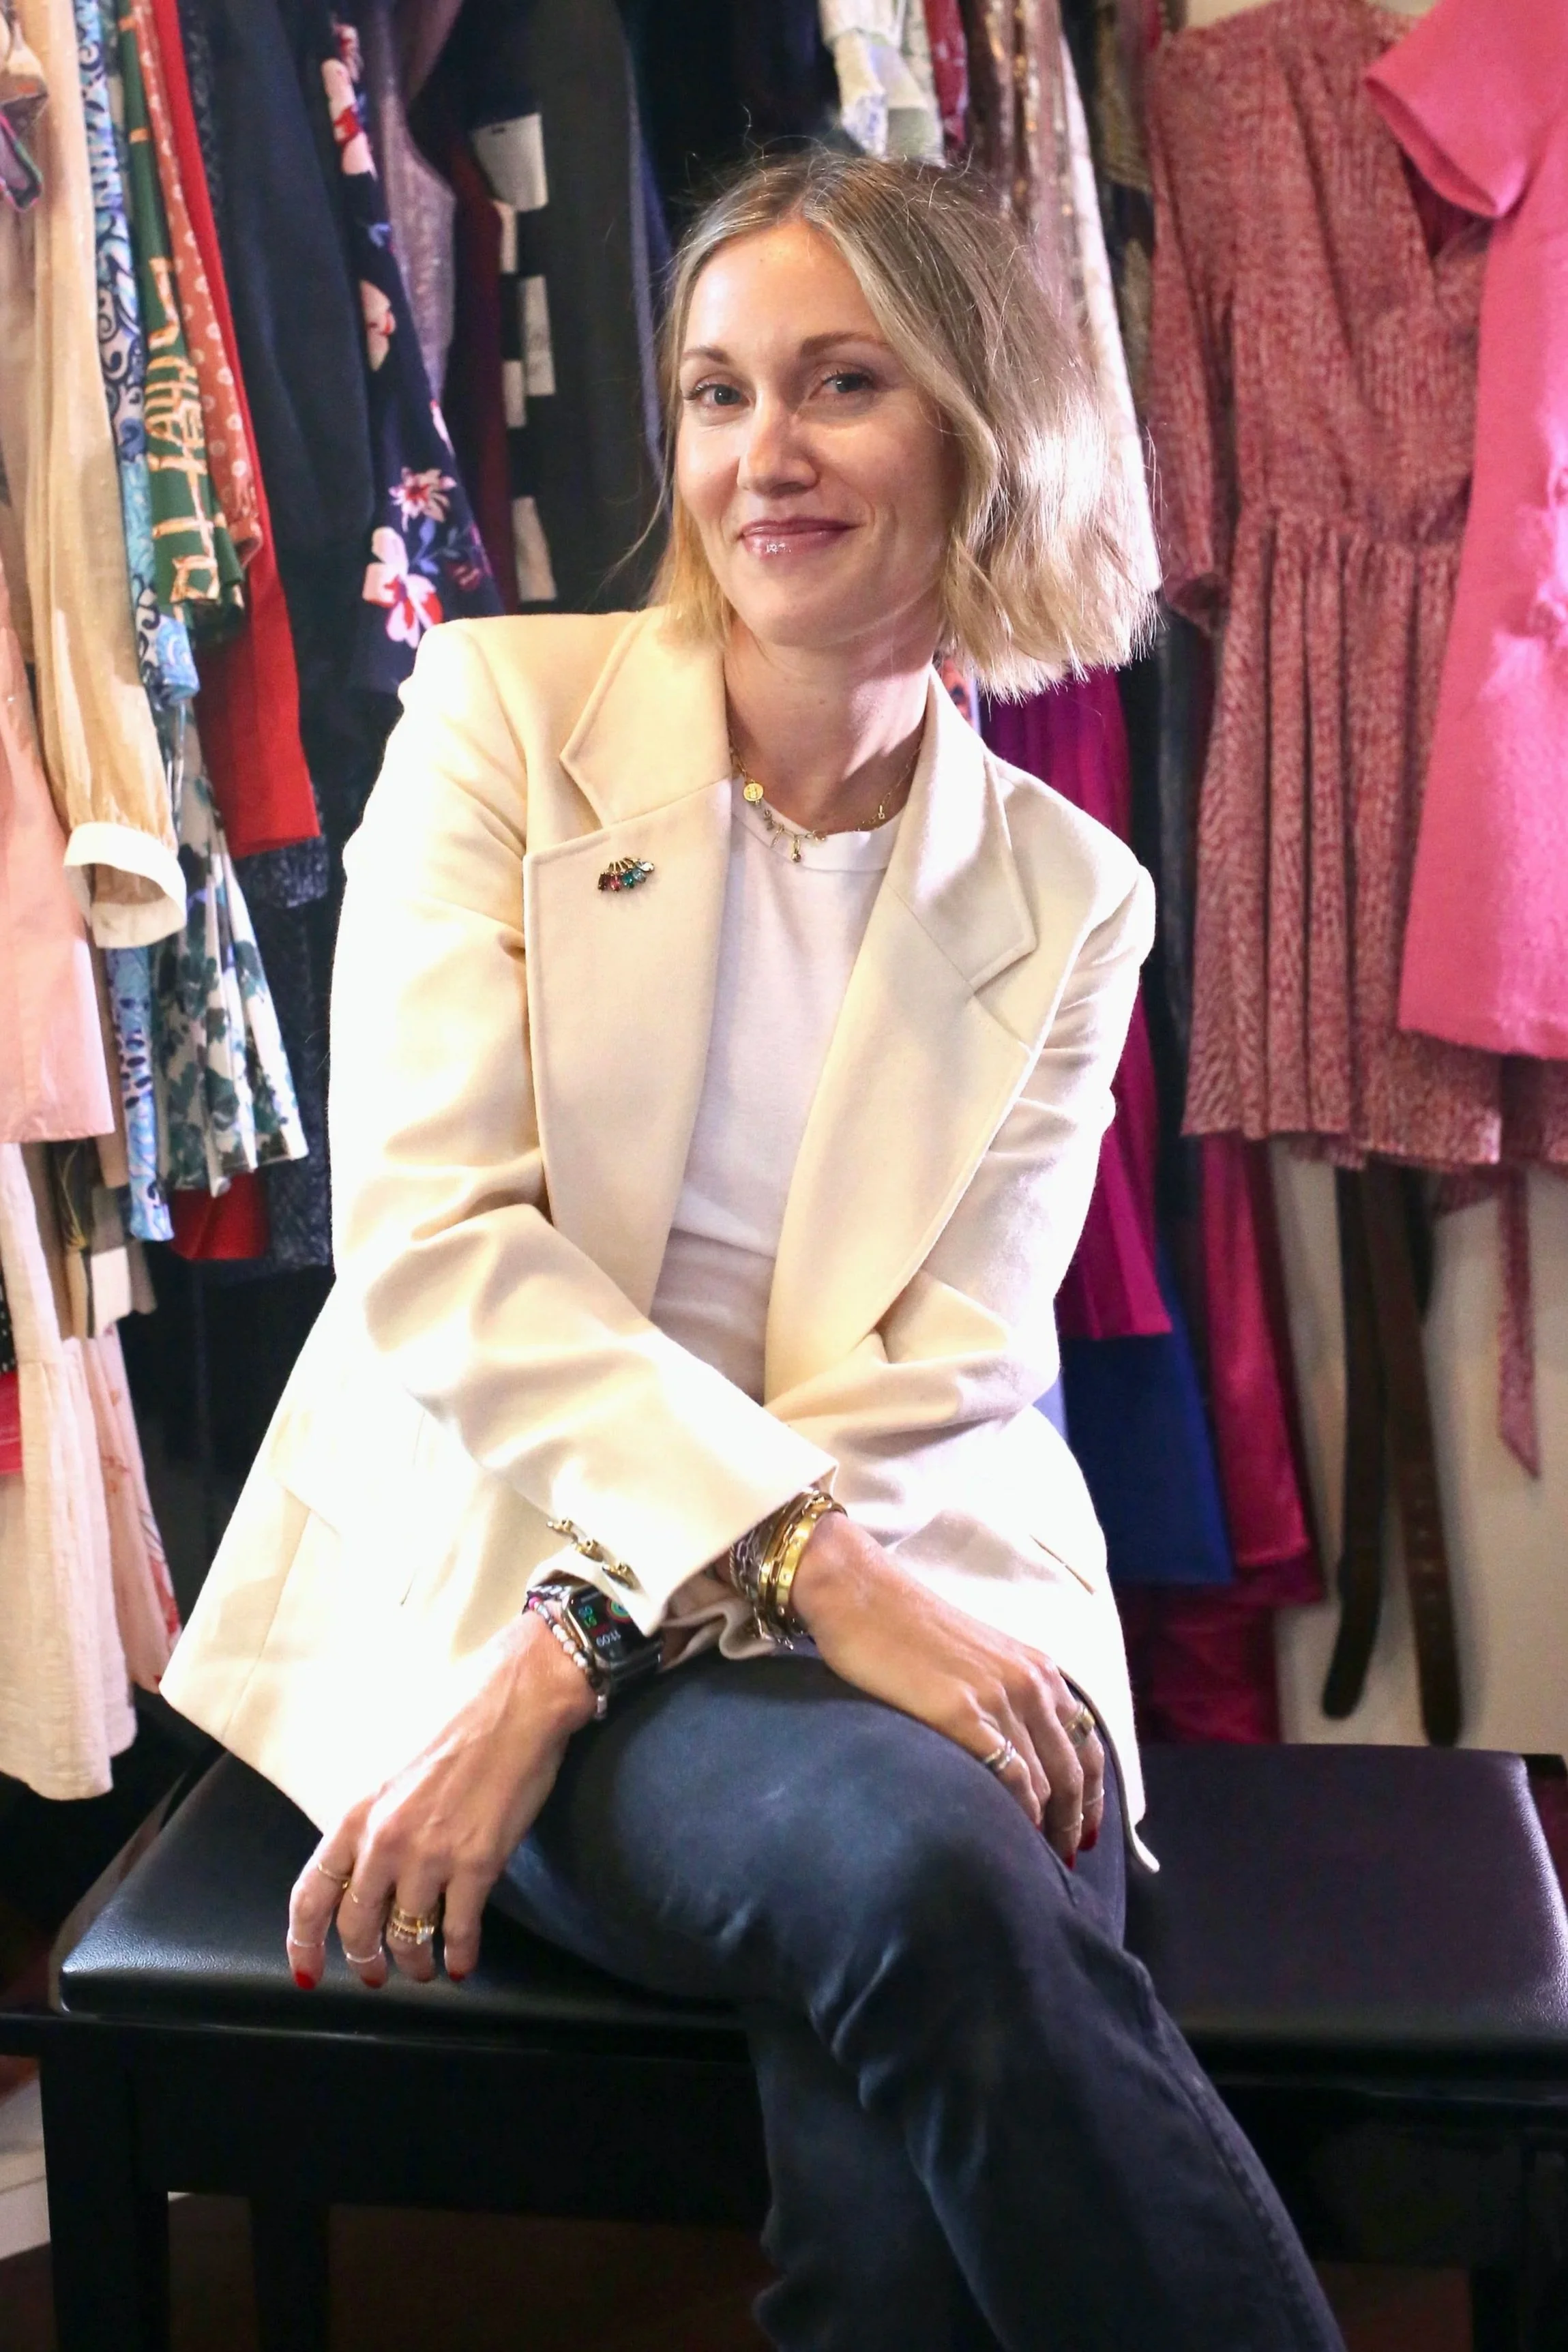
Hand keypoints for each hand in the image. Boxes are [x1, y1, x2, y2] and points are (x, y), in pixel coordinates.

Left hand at [286, 1609, 598, 1990]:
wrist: (515, 1700)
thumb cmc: (455, 1719)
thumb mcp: (390, 1767)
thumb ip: (372, 1815)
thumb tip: (365, 1858)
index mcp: (356, 1813)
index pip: (310, 1895)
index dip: (303, 1942)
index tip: (306, 1970)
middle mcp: (384, 1841)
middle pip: (356, 1926)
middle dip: (365, 1959)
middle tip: (376, 1973)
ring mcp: (430, 1856)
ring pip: (407, 1936)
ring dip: (413, 1961)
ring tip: (423, 1968)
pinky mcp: (477, 1864)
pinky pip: (458, 1931)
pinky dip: (459, 1956)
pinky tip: (462, 1965)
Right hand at [791, 1515, 1104, 1865]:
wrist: (862, 1595)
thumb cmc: (910, 1628)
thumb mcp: (981, 1657)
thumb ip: (1009, 1694)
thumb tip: (1021, 1749)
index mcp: (1039, 1669)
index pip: (1088, 1744)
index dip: (1095, 1795)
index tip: (1087, 1831)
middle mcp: (1030, 1683)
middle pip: (1074, 1771)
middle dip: (1076, 1822)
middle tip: (1066, 1860)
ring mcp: (998, 1697)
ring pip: (1045, 1781)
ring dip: (1049, 1827)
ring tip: (1041, 1859)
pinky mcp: (960, 1713)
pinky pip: (1009, 1776)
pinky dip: (1019, 1813)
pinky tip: (1012, 1833)